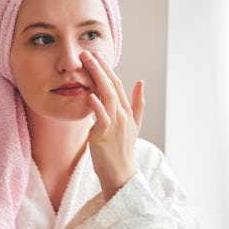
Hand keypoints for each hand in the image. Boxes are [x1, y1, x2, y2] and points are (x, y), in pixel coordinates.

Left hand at [80, 50, 144, 200]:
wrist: (121, 175)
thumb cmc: (123, 151)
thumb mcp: (134, 125)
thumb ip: (137, 104)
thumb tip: (141, 82)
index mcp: (127, 112)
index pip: (118, 84)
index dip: (108, 69)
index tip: (97, 55)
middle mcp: (123, 115)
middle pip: (113, 86)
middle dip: (101, 68)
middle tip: (89, 53)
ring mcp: (115, 124)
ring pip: (107, 96)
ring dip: (97, 78)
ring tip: (88, 64)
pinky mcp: (104, 135)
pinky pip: (101, 117)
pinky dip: (96, 105)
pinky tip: (90, 94)